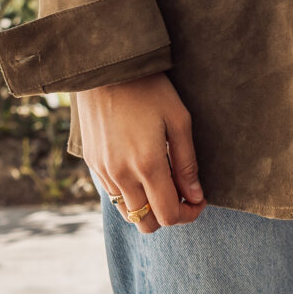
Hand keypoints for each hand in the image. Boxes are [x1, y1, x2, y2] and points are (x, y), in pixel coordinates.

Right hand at [73, 74, 205, 233]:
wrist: (106, 71)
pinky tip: (142, 170)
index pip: (168, 215)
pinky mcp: (93, 165)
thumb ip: (187, 163)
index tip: (199, 200)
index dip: (189, 214)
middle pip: (146, 223)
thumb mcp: (179, 120)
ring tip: (163, 181)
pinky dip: (131, 193)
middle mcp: (122, 175)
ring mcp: (104, 172)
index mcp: (147, 165)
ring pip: (128, 212)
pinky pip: (114, 195)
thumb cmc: (149, 90)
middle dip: (168, 216)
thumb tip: (196, 196)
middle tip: (182, 195)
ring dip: (148, 206)